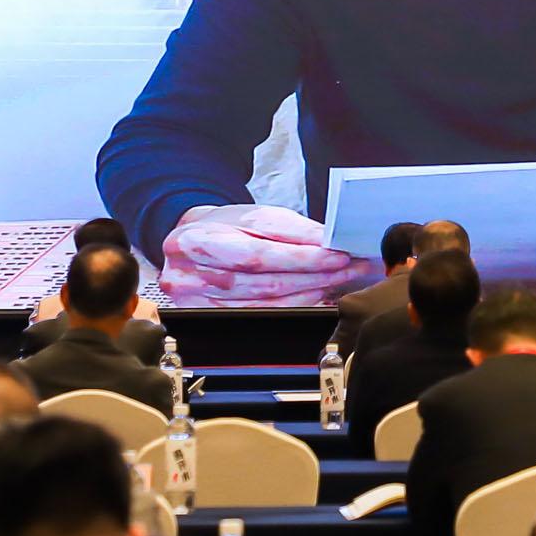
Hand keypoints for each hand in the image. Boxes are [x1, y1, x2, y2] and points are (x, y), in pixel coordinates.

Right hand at [159, 205, 375, 306]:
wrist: (188, 243)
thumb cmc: (220, 227)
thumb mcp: (251, 216)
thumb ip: (288, 230)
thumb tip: (327, 242)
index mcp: (196, 241)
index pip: (257, 255)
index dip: (301, 259)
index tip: (336, 255)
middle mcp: (190, 276)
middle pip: (264, 283)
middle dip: (313, 276)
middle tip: (347, 268)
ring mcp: (197, 304)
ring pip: (265, 304)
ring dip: (308, 293)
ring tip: (337, 280)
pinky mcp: (208, 319)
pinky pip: (259, 317)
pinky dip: (292, 307)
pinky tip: (313, 296)